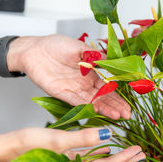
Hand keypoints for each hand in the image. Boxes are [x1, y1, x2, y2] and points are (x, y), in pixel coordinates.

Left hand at [8, 34, 130, 119]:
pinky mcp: (62, 94)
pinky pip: (76, 102)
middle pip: (103, 97)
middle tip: (127, 114)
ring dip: (105, 109)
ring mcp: (74, 89)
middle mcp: (85, 82)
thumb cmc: (55, 45)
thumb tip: (113, 61)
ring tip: (117, 116)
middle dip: (116, 105)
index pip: (108, 85)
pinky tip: (97, 112)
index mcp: (91, 70)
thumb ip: (95, 56)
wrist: (33, 50)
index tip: (129, 101)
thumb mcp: (79, 47)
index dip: (118, 94)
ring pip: (92, 101)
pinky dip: (86, 107)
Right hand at [14, 127, 145, 161]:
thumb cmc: (26, 148)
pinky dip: (97, 146)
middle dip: (123, 158)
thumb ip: (83, 139)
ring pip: (96, 157)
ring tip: (127, 147)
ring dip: (112, 151)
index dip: (124, 158)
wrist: (3, 151)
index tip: (139, 151)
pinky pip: (85, 151)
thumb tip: (108, 134)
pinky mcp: (62, 155)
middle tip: (141, 152)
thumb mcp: (57, 141)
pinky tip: (102, 142)